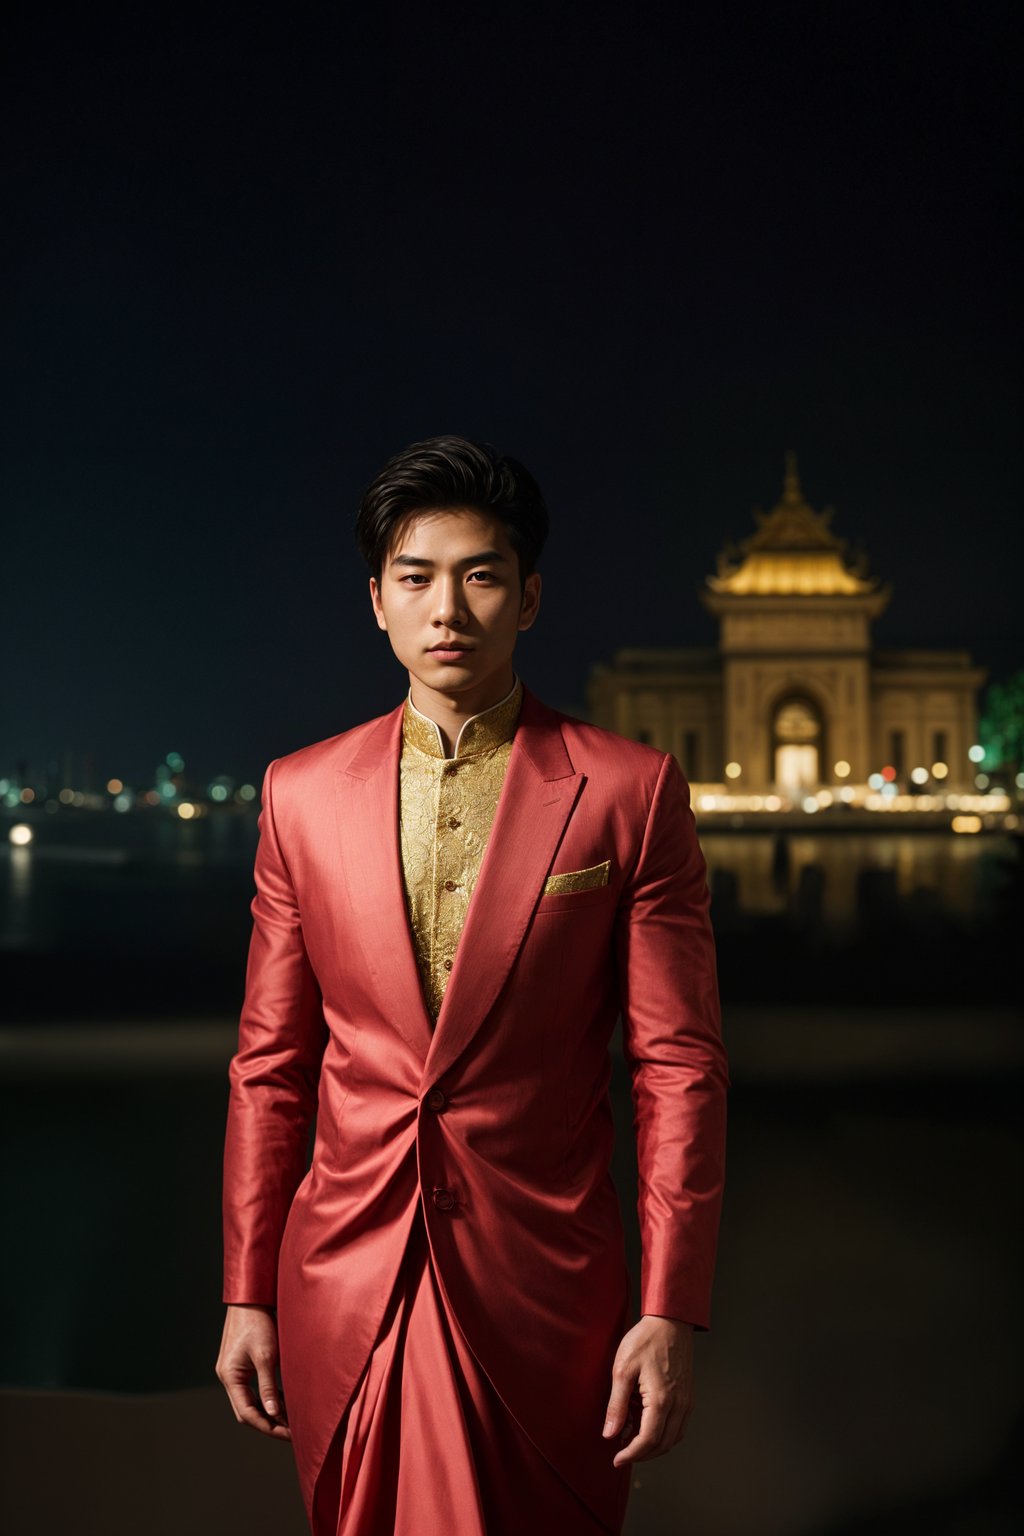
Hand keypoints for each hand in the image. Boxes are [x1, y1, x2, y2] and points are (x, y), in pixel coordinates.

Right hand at [215, 1304, 291, 1439]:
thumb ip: (268, 1386)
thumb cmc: (258, 1322)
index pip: (247, 1414)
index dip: (268, 1427)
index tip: (289, 1435)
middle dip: (269, 1422)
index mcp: (230, 1377)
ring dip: (268, 1410)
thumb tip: (274, 1415)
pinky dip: (266, 1396)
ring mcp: (232, 1370)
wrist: (250, 1296)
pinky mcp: (239, 1363)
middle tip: (292, 1431)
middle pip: (246, 1410)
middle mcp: (228, 1376)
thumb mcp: (266, 1355)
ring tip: (291, 1418)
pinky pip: (251, 1388)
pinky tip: (282, 1399)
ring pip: (249, 1400)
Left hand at [602, 1315, 693, 1466]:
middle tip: (622, 1454)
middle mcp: (679, 1404)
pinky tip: (647, 1427)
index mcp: (661, 1400)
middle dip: (641, 1455)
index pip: (648, 1441)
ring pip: (673, 1438)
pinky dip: (664, 1434)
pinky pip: (678, 1426)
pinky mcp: (688, 1395)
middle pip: (662, 1445)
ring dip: (653, 1446)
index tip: (616, 1460)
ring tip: (631, 1441)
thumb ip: (616, 1405)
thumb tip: (610, 1434)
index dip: (631, 1455)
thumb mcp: (622, 1369)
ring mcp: (686, 1401)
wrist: (670, 1321)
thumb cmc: (644, 1341)